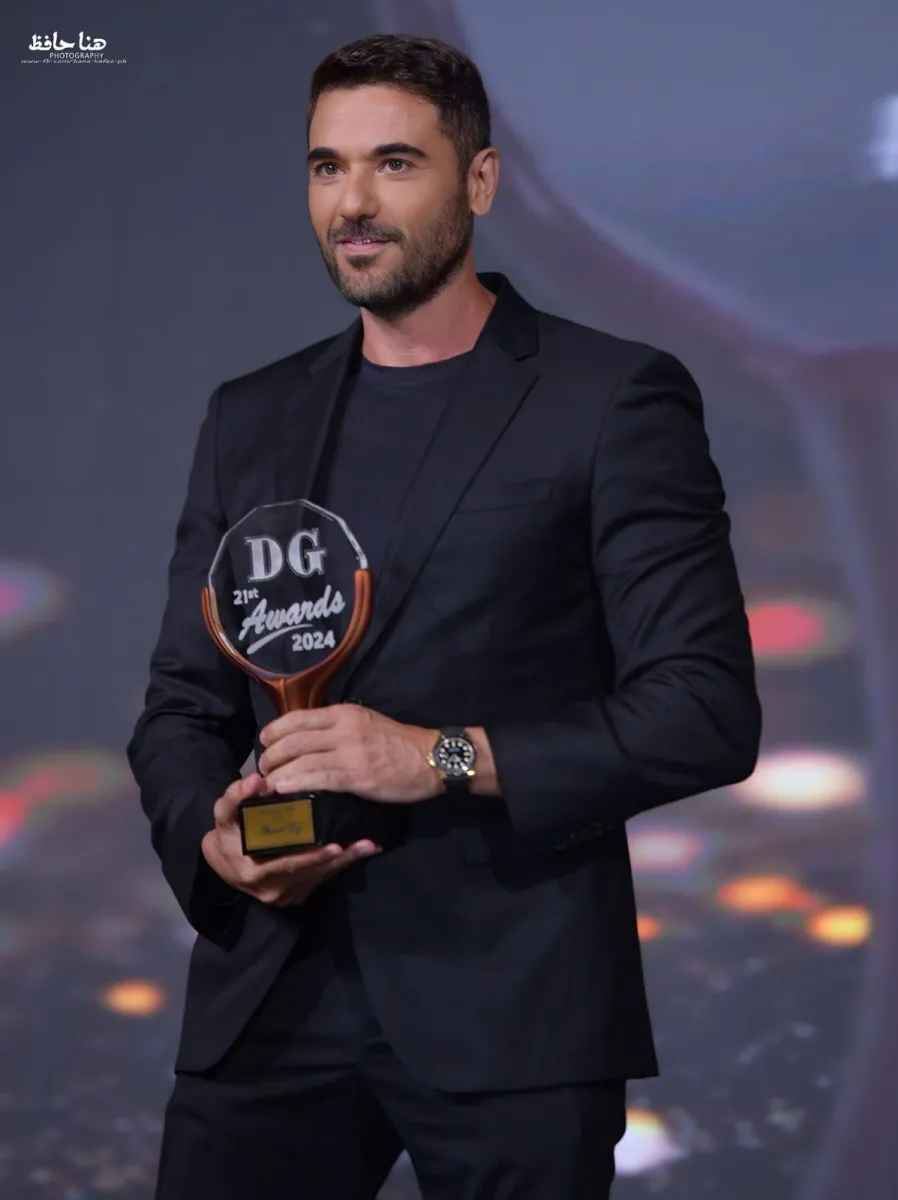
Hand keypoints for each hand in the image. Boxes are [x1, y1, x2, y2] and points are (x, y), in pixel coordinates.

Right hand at [201, 773, 381, 906]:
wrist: (225, 863)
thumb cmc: (227, 835)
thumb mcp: (223, 815)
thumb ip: (235, 798)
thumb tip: (254, 779)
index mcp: (255, 873)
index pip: (287, 865)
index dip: (311, 857)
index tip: (335, 846)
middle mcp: (274, 889)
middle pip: (311, 873)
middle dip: (340, 859)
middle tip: (365, 844)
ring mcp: (288, 895)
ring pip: (321, 877)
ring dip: (346, 862)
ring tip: (370, 846)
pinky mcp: (298, 892)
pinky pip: (321, 878)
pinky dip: (340, 865)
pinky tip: (360, 852)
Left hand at [257, 703, 441, 804]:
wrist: (431, 758)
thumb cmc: (399, 743)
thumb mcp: (366, 723)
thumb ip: (339, 728)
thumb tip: (308, 739)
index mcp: (344, 713)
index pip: (297, 718)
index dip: (274, 731)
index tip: (264, 744)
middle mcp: (343, 728)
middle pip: (293, 739)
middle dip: (271, 755)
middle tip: (263, 769)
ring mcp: (350, 752)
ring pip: (301, 759)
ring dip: (277, 773)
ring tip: (267, 785)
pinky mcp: (357, 775)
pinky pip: (318, 778)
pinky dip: (295, 783)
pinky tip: (283, 789)